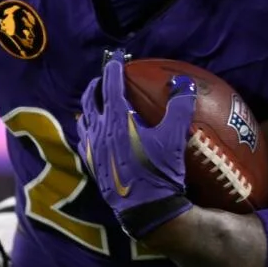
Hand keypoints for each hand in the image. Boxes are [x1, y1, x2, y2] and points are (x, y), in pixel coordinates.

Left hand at [75, 50, 196, 238]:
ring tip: (99, 102)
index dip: (114, 66)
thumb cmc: (159, 171)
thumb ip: (179, 106)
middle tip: (106, 77)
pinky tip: (98, 132)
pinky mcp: (91, 164)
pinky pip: (84, 138)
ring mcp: (92, 148)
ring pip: (84, 118)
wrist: (144, 209)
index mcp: (116, 117)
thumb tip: (183, 83)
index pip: (110, 82)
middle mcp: (98, 129)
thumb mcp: (174, 137)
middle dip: (97, 83)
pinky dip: (89, 127)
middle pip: (90, 97)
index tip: (119, 56)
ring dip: (90, 105)